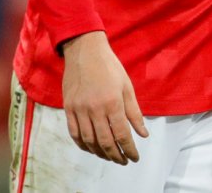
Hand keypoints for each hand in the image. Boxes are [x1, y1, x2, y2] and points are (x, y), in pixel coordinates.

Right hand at [61, 31, 148, 164]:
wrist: (85, 50)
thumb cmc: (109, 67)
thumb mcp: (127, 87)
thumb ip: (134, 113)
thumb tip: (143, 134)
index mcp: (113, 103)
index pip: (122, 135)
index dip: (129, 150)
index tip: (134, 157)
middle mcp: (95, 109)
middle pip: (105, 142)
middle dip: (116, 156)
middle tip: (123, 161)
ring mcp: (79, 109)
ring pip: (89, 141)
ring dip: (100, 153)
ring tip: (109, 157)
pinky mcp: (68, 108)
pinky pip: (74, 133)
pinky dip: (83, 145)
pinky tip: (91, 149)